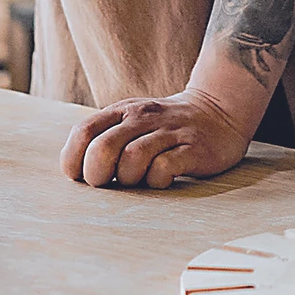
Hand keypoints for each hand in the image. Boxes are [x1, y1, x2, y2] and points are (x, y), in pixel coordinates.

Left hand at [61, 88, 251, 188]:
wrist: (220, 111)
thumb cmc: (166, 128)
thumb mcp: (133, 122)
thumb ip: (106, 139)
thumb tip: (78, 174)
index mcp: (123, 111)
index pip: (83, 132)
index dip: (73, 160)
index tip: (81, 177)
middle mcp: (143, 117)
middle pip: (103, 148)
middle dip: (96, 175)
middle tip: (106, 184)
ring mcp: (169, 132)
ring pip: (132, 159)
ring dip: (128, 178)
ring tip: (137, 180)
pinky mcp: (193, 148)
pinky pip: (164, 168)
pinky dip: (156, 181)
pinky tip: (162, 180)